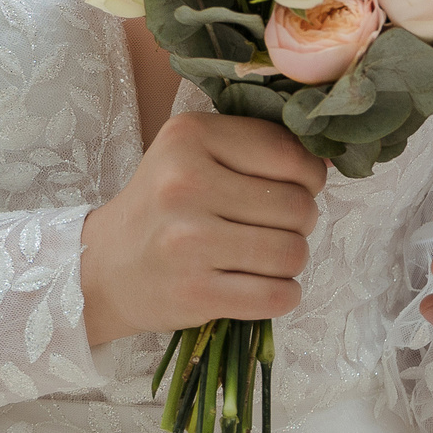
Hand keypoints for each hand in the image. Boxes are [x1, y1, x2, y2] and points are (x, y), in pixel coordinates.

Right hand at [79, 114, 326, 346]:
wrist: (103, 268)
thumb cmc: (164, 207)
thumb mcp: (195, 153)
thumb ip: (258, 147)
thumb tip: (328, 162)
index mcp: (189, 136)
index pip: (289, 153)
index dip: (308, 176)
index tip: (292, 188)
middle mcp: (184, 183)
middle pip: (297, 206)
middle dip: (300, 222)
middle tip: (272, 227)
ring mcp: (187, 240)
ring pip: (293, 252)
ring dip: (291, 260)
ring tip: (263, 257)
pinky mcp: (194, 292)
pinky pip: (277, 296)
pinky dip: (283, 295)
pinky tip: (261, 286)